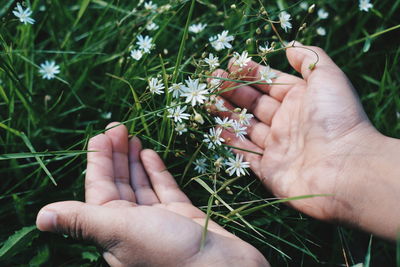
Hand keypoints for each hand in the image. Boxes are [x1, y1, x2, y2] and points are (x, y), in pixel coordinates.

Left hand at [36, 123, 267, 266]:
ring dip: (133, 161)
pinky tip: (149, 155)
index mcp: (114, 231)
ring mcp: (159, 221)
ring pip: (140, 185)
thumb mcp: (121, 232)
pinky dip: (155, 172)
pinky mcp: (182, 217)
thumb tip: (41, 217)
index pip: (99, 189)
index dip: (98, 161)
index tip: (101, 134)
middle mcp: (134, 226)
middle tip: (117, 126)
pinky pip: (164, 190)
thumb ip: (83, 221)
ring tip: (131, 136)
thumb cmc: (169, 252)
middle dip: (115, 156)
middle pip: (119, 184)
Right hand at [213, 42, 399, 238]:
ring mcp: (277, 147)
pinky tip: (216, 127)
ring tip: (208, 100)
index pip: (271, 83)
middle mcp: (288, 123)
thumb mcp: (328, 77)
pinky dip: (231, 141)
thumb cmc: (336, 118)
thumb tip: (290, 46)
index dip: (252, 73)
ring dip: (227, 113)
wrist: (344, 169)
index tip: (233, 63)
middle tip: (213, 79)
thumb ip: (309, 58)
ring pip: (246, 126)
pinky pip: (245, 153)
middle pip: (255, 104)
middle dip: (233, 90)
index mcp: (301, 100)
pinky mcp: (268, 170)